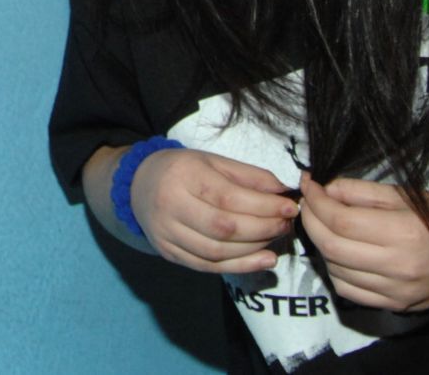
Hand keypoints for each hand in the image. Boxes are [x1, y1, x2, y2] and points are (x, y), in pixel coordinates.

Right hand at [130, 147, 297, 273]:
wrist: (138, 184)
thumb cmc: (182, 169)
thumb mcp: (212, 161)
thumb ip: (248, 175)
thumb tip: (283, 189)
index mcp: (182, 176)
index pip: (227, 197)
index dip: (263, 205)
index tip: (290, 207)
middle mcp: (170, 206)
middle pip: (223, 227)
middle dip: (262, 228)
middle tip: (286, 224)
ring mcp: (166, 233)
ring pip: (216, 251)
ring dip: (253, 249)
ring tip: (276, 238)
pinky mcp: (168, 253)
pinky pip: (207, 266)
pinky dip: (239, 267)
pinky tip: (262, 260)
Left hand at [298, 176, 428, 311]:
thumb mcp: (404, 195)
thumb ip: (362, 192)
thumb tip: (325, 189)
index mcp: (403, 233)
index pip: (340, 220)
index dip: (316, 201)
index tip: (308, 184)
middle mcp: (398, 266)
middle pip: (331, 246)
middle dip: (310, 221)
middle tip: (308, 203)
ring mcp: (395, 291)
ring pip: (335, 270)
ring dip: (320, 245)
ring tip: (323, 225)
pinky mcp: (394, 305)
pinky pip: (348, 290)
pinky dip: (334, 269)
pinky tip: (339, 252)